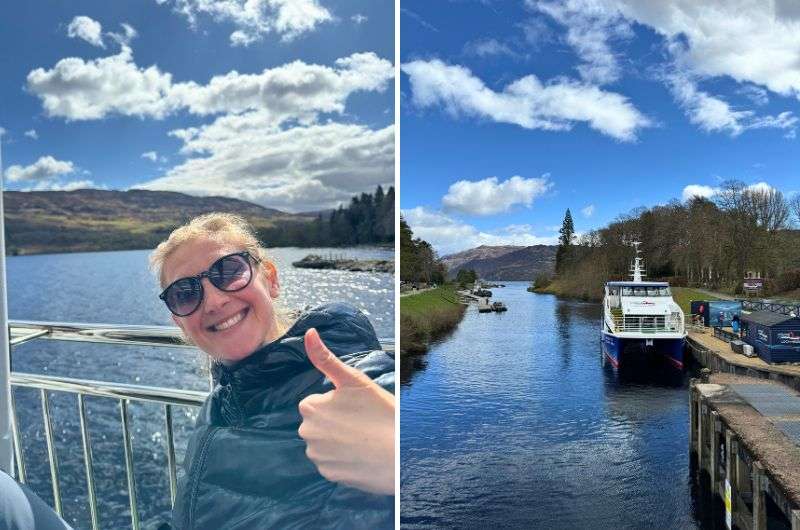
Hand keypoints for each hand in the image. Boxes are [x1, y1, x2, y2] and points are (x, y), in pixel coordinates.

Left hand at [298, 328, 394, 494]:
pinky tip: (362, 455)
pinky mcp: (328, 475)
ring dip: (339, 442)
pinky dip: (344, 460)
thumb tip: (309, 332)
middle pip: (319, 423)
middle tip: (362, 422)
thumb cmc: (380, 412)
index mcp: (310, 407)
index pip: (317, 402)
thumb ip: (325, 358)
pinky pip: (332, 463)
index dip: (338, 403)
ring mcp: (317, 457)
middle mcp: (306, 433)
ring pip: (325, 444)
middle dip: (335, 422)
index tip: (356, 407)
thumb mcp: (354, 380)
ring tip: (364, 439)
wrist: (399, 453)